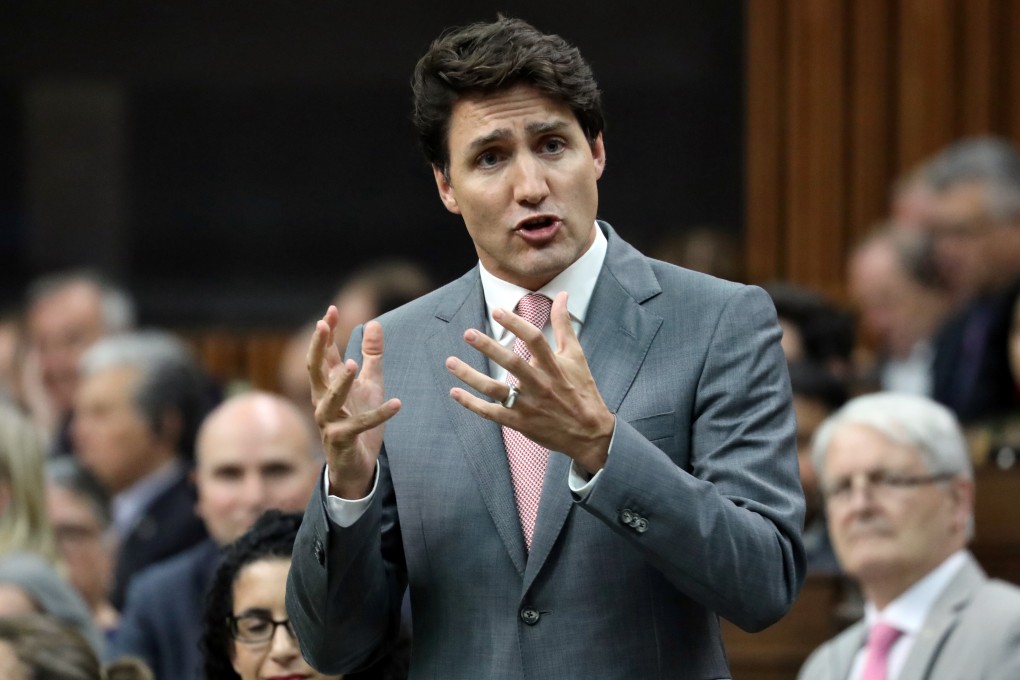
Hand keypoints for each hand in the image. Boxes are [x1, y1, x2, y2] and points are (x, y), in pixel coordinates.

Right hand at [308, 306, 400, 498]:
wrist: (355, 464)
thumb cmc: (358, 419)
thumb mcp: (369, 383)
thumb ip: (370, 355)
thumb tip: (374, 323)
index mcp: (328, 385)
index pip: (324, 354)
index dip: (326, 332)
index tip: (331, 310)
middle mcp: (322, 400)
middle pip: (315, 369)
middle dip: (319, 347)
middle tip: (322, 325)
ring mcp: (329, 420)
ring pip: (331, 398)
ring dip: (341, 382)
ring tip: (352, 365)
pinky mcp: (342, 439)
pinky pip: (361, 425)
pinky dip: (380, 414)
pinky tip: (397, 404)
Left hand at [445, 292, 613, 473]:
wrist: (590, 433)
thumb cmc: (581, 390)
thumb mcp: (576, 356)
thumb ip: (564, 325)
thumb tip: (562, 296)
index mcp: (554, 366)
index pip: (535, 340)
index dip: (517, 324)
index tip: (498, 310)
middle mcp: (540, 384)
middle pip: (513, 363)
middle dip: (489, 348)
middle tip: (468, 334)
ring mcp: (529, 405)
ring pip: (496, 390)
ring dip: (470, 376)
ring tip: (450, 362)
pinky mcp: (520, 423)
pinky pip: (491, 413)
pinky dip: (471, 404)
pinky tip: (454, 392)